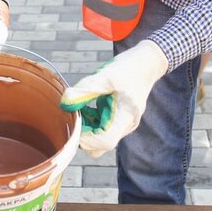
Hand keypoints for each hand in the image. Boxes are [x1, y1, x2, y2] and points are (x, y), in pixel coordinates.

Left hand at [59, 40, 168, 156]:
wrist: (146, 64)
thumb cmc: (128, 68)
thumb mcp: (105, 76)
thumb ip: (84, 90)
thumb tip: (65, 102)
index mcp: (126, 115)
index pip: (105, 141)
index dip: (86, 138)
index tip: (74, 122)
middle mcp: (126, 125)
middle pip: (100, 146)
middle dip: (83, 134)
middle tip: (74, 113)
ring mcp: (122, 125)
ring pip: (99, 140)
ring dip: (85, 127)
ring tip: (79, 106)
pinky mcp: (118, 121)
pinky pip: (100, 130)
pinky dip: (89, 122)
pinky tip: (85, 106)